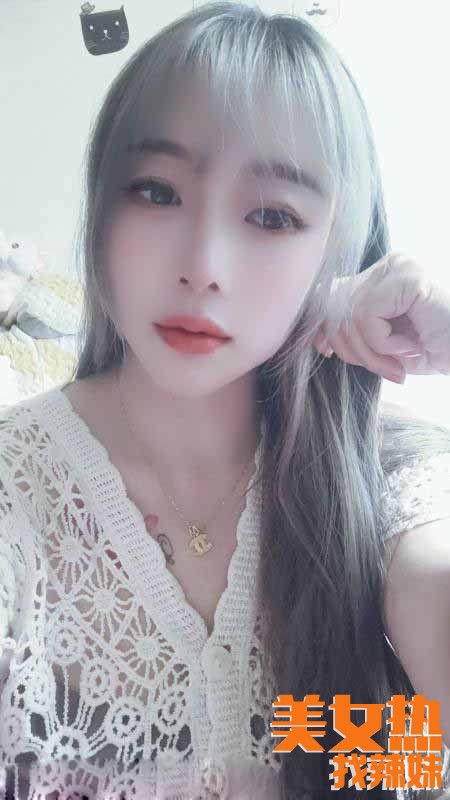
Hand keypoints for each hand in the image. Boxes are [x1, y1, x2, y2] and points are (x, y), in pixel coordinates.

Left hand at [314, 251, 449, 382]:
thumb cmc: (439, 350)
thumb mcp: (387, 345)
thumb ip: (355, 334)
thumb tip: (317, 337)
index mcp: (383, 276)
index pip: (333, 294)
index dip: (323, 325)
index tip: (326, 351)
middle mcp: (389, 265)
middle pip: (335, 304)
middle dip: (350, 348)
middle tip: (386, 368)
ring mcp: (399, 267)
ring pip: (348, 313)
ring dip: (371, 352)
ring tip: (401, 361)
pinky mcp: (407, 277)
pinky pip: (366, 315)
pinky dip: (383, 343)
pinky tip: (411, 347)